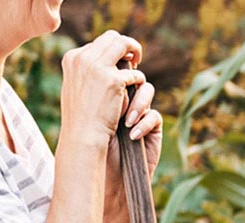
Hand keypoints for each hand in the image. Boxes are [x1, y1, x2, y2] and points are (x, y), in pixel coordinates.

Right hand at [58, 30, 145, 144]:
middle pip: (112, 38)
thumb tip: (102, 60)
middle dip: (126, 46)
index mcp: (71, 58)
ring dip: (135, 53)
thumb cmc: (79, 117)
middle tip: (134, 60)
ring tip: (137, 68)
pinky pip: (135, 74)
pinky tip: (134, 93)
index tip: (117, 63)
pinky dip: (138, 82)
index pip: (98, 43)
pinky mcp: (114, 80)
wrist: (82, 137)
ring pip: (125, 44)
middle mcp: (82, 58)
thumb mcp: (76, 87)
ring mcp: (98, 67)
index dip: (111, 52)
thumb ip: (85, 71)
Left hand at [103, 84, 162, 220]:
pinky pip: (154, 116)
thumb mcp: (90, 119)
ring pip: (146, 90)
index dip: (113, 71)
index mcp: (106, 95)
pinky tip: (132, 135)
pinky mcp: (152, 128)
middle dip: (126, 82)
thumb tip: (96, 69)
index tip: (107, 76)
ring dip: (137, 103)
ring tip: (125, 122)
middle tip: (119, 91)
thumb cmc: (92, 150)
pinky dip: (144, 124)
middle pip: (131, 76)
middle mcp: (123, 101)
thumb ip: (96, 95)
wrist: (105, 177)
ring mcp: (139, 113)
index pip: (113, 72)